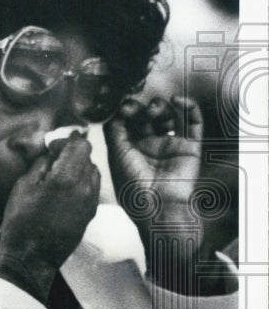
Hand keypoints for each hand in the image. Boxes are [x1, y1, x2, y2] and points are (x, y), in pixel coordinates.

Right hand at [0, 133, 100, 297]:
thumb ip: (41, 164)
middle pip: (88, 158)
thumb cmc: (21, 219)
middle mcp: (86, 188)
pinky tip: (63, 191)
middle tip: (52, 159)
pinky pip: (91, 189)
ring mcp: (91, 203)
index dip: (66, 141)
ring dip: (78, 168)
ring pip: (92, 174)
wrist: (31, 256)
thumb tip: (51, 154)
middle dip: (72, 154)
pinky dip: (80, 183)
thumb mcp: (24, 185)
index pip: (81, 146)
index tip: (51, 147)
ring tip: (58, 176)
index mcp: (68, 177)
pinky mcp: (90, 215)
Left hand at [104, 96, 202, 225]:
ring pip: (167, 116)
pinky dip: (189, 108)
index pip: (127, 120)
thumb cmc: (133, 185)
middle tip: (137, 109)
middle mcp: (149, 145)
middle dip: (140, 108)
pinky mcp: (190, 147)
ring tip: (154, 110)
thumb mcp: (117, 155)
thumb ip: (114, 130)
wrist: (160, 207)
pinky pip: (193, 123)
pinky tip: (177, 101)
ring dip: (160, 107)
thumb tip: (118, 107)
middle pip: (145, 115)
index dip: (125, 110)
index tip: (124, 107)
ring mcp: (170, 145)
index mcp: (129, 148)